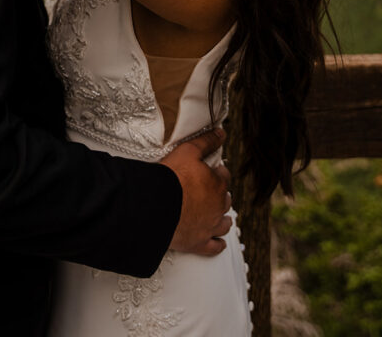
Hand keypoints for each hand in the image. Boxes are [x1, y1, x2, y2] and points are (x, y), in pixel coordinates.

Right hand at [161, 129, 232, 255]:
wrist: (156, 207)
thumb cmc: (171, 178)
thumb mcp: (188, 151)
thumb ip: (206, 142)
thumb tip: (221, 133)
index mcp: (217, 185)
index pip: (223, 175)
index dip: (216, 171)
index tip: (210, 170)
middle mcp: (218, 207)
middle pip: (225, 199)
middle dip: (219, 194)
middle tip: (208, 190)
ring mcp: (210, 227)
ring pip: (224, 223)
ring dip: (222, 217)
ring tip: (217, 213)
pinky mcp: (199, 243)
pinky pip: (214, 247)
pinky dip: (217, 244)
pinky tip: (219, 243)